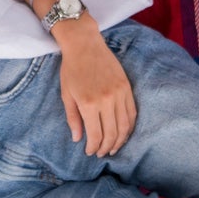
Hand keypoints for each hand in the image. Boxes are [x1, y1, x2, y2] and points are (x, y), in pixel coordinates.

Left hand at [58, 29, 135, 156]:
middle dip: (107, 147)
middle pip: (112, 133)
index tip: (90, 152)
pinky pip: (132, 112)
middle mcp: (106, 100)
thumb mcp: (67, 95)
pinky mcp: (127, 87)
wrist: (84, 44)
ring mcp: (119, 93)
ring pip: (125, 126)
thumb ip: (73, 119)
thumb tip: (77, 139)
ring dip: (120, 140)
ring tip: (113, 147)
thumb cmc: (71, 69)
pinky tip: (123, 133)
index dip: (93, 147)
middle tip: (102, 153)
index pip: (95, 135)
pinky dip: (129, 126)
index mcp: (88, 103)